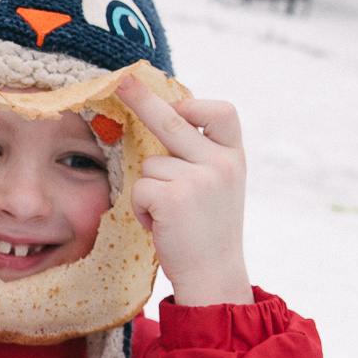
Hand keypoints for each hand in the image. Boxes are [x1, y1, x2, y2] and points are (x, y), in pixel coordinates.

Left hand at [118, 79, 251, 306]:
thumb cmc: (207, 232)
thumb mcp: (218, 187)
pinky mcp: (174, 197)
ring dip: (149, 191)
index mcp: (233, 157)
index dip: (196, 105)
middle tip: (123, 80)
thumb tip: (164, 120)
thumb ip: (202, 157)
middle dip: (143, 99)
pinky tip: (162, 226)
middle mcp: (221, 163)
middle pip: (173, 121)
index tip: (176, 103)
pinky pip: (140, 188)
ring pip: (149, 165)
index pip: (223, 112)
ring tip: (171, 216)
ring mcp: (199, 179)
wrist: (213, 276)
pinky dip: (142, 208)